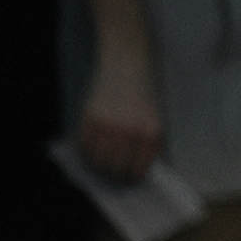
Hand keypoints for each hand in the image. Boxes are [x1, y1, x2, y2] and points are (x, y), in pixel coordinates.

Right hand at [77, 51, 163, 183]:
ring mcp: (108, 127)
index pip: (138, 169)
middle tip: (114, 172)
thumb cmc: (145, 88)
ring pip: (98, 161)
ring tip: (103, 159)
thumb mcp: (155, 115)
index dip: (132, 177)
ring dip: (99, 164)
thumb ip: (146, 141)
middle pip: (116, 169)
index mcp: (151, 132)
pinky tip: (93, 145)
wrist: (127, 61)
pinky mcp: (89, 119)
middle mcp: (130, 133)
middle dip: (115, 173)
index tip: (129, 179)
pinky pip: (85, 146)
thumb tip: (135, 167)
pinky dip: (87, 150)